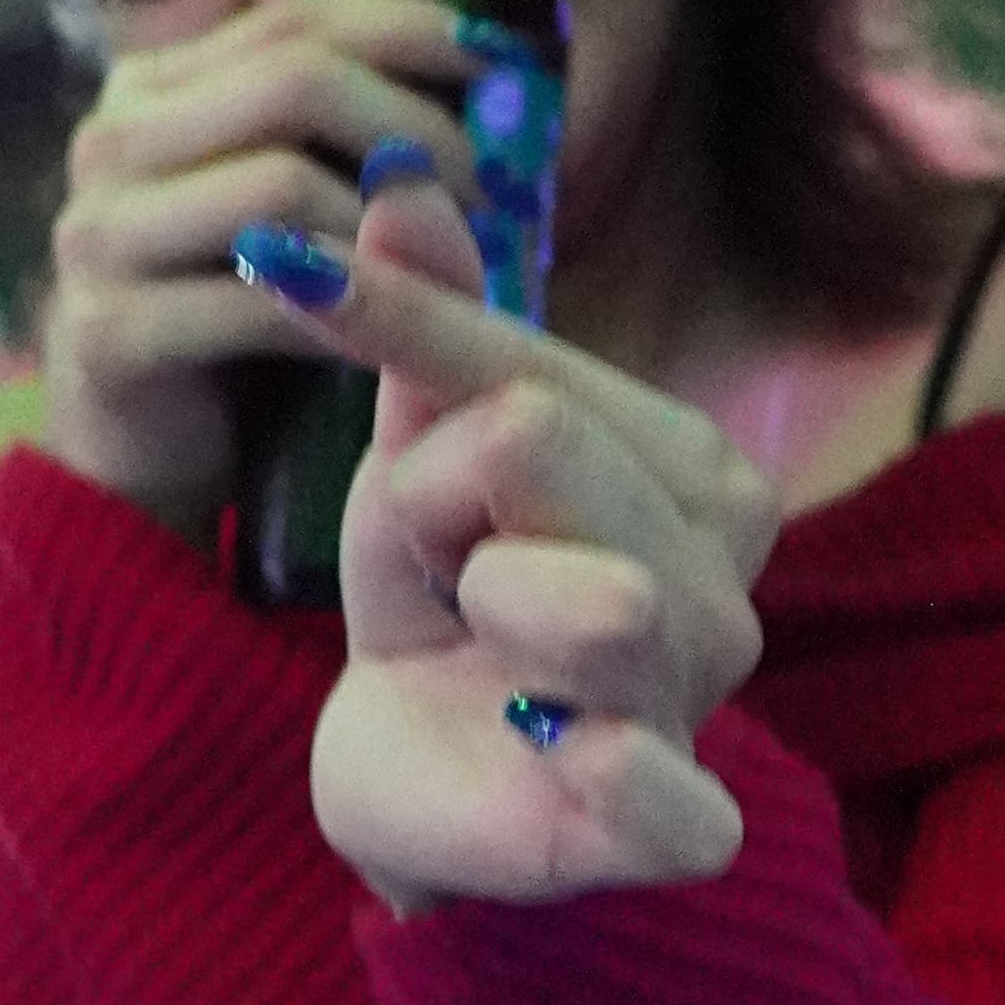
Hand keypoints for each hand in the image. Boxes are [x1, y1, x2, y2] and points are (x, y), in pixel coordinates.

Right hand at [38, 0, 483, 525]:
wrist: (148, 455)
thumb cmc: (246, 314)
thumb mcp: (296, 200)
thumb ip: (353, 130)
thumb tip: (496, 66)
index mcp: (153, 87)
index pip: (298, 20)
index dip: (413, 32)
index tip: (506, 65)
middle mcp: (110, 141)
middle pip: (296, 81)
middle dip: (417, 129)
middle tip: (493, 191)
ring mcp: (99, 236)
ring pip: (282, 183)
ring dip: (395, 228)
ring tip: (461, 268)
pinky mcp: (109, 332)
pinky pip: (263, 300)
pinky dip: (351, 312)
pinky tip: (401, 333)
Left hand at [266, 211, 776, 909]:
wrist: (426, 786)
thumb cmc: (445, 603)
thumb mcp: (419, 451)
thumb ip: (433, 321)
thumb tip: (400, 176)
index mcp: (696, 474)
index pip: (526, 371)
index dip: (396, 330)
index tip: (278, 269)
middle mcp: (726, 582)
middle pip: (534, 448)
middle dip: (427, 503)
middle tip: (435, 570)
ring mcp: (705, 703)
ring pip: (596, 597)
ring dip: (479, 611)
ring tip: (478, 648)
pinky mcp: (673, 827)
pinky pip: (664, 791)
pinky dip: (609, 769)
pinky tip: (560, 750)